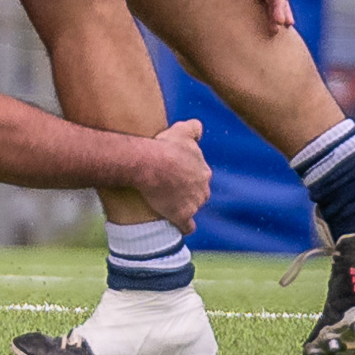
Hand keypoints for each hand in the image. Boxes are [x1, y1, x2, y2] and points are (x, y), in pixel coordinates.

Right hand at [137, 119, 210, 233]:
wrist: (151, 163)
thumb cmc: (165, 146)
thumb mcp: (181, 130)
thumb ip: (193, 127)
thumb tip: (199, 128)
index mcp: (203, 171)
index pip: (199, 177)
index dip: (187, 176)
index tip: (174, 174)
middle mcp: (203, 189)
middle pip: (198, 193)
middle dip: (187, 192)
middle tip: (168, 188)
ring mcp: (193, 204)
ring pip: (192, 208)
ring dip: (183, 208)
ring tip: (166, 205)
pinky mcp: (182, 216)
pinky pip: (187, 226)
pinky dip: (183, 227)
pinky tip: (177, 226)